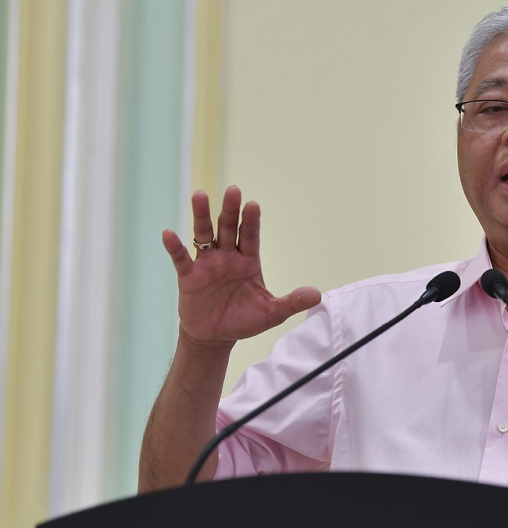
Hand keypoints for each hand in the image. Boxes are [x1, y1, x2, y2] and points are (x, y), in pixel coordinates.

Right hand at [162, 185, 321, 348]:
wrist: (216, 337)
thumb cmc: (244, 320)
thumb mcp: (272, 313)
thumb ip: (292, 302)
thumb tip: (317, 295)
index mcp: (248, 260)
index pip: (250, 236)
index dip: (250, 221)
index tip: (253, 205)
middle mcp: (227, 256)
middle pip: (228, 228)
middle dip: (230, 210)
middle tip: (233, 190)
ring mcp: (207, 264)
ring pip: (204, 235)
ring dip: (201, 216)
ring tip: (200, 195)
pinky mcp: (189, 277)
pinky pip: (181, 259)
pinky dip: (175, 247)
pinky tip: (169, 234)